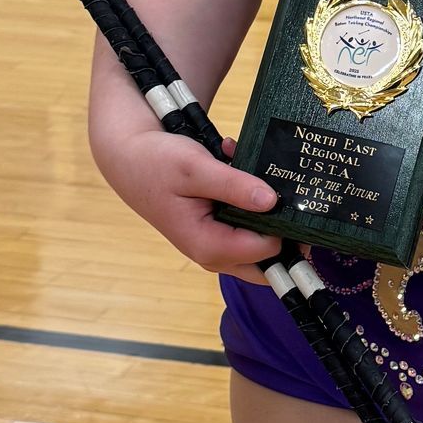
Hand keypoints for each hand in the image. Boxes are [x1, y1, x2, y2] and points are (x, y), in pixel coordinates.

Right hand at [100, 127, 281, 285]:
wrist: (131, 160)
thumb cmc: (157, 163)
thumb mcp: (196, 168)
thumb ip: (233, 185)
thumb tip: (270, 201)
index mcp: (207, 245)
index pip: (267, 250)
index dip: (284, 225)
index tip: (289, 194)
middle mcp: (212, 254)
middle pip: (269, 262)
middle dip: (285, 231)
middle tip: (291, 193)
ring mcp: (214, 246)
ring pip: (260, 246)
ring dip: (266, 213)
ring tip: (256, 176)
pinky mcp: (216, 234)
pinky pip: (247, 230)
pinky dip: (252, 205)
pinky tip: (240, 173)